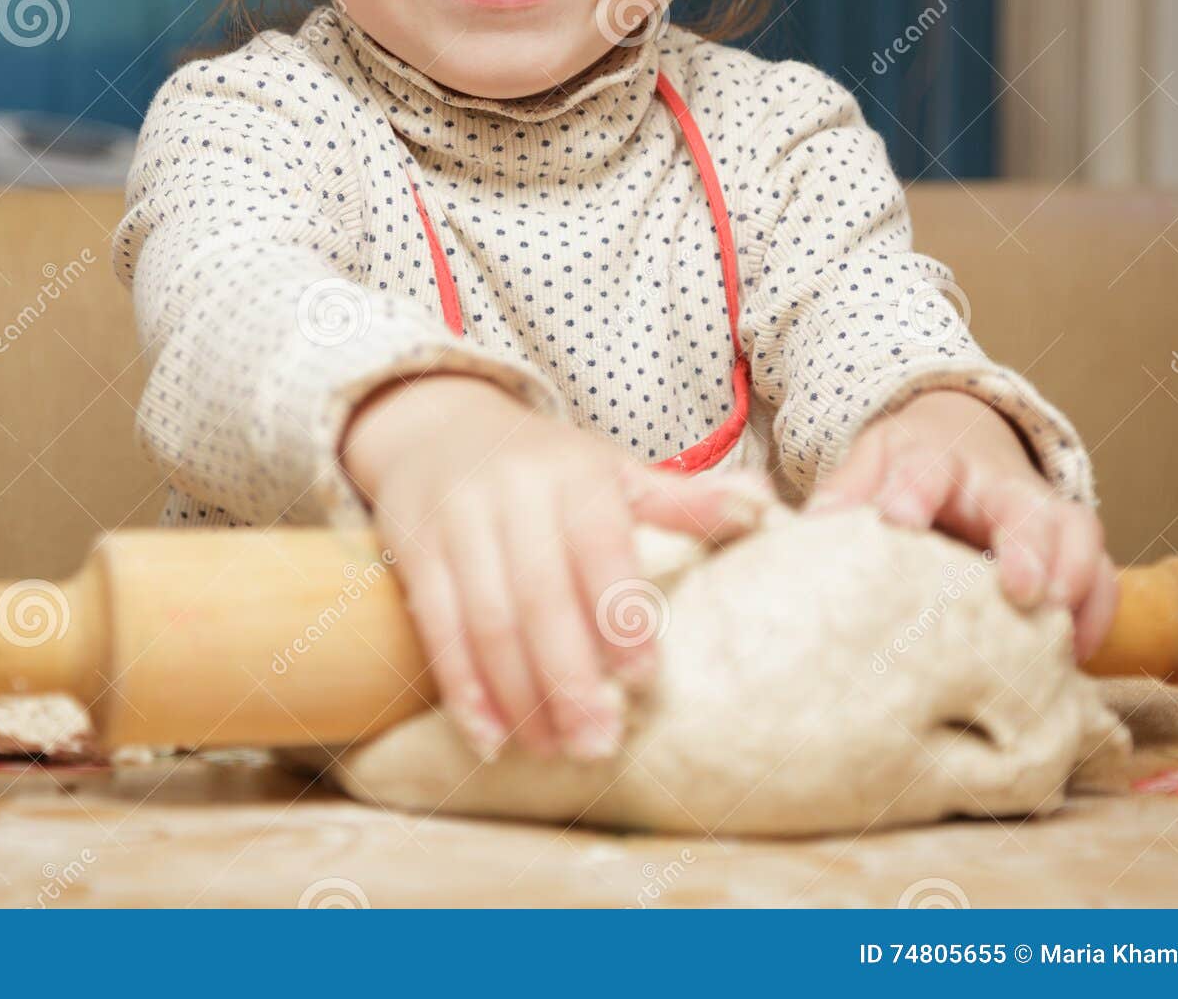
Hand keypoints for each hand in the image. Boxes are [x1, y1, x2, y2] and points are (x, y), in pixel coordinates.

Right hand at [339, 372, 770, 761]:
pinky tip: (490, 737)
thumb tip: (762, 506)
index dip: (619, 612)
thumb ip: (683, 499)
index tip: (644, 678)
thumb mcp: (612, 470)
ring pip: (487, 618)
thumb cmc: (544, 465)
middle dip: (570, 676)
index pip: (600, 546)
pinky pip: (437, 626)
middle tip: (600, 743)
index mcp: (574, 473)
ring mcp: (457, 521)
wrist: (438, 426)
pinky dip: (463, 687)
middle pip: (540, 595)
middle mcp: (512, 493)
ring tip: (552, 750)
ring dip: (520, 694)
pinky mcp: (415, 551)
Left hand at [810, 388, 1117, 662]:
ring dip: (1072, 578)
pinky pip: (1102, 575)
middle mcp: (996, 483)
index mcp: (934, 458)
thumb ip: (844, 494)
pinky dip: (1096, 614)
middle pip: (1020, 504)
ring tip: (1058, 628)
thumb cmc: (907, 467)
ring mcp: (1041, 512)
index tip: (897, 521)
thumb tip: (806, 530)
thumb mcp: (870, 464)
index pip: (924, 467)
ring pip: (1075, 532)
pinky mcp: (1070, 546)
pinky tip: (1075, 656)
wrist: (963, 438)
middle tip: (1018, 588)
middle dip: (1025, 544)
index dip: (911, 491)